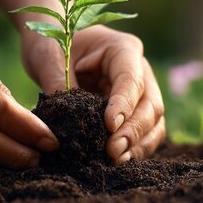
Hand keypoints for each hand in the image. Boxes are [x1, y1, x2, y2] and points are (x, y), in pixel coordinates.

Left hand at [22, 25, 165, 163]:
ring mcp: (140, 91)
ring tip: (116, 161)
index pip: (131, 79)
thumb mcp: (49, 57)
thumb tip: (65, 122)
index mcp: (123, 49)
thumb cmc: (53, 41)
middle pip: (150, 104)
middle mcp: (139, 69)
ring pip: (154, 121)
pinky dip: (135, 148)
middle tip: (112, 151)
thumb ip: (58, 84)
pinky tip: (118, 161)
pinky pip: (145, 132)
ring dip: (138, 144)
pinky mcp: (134, 110)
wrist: (54, 41)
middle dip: (133, 130)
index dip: (124, 104)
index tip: (109, 126)